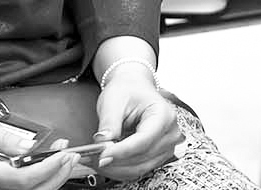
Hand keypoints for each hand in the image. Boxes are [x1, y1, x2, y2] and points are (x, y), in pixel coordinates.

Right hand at [0, 108, 80, 189]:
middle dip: (56, 176)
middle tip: (72, 154)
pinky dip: (31, 178)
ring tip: (61, 157)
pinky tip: (40, 162)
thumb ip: (2, 135)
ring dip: (47, 177)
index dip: (50, 167)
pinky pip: (11, 187)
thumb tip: (29, 146)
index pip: (23, 180)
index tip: (65, 151)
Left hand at [92, 68, 180, 182]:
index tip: (101, 156)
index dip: (121, 151)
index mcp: (164, 115)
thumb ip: (109, 122)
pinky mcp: (157, 156)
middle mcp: (170, 133)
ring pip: (138, 168)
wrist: (134, 89)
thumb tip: (103, 143)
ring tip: (94, 160)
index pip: (143, 140)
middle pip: (141, 157)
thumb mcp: (114, 101)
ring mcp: (166, 147)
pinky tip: (105, 162)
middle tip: (91, 159)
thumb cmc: (127, 91)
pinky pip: (137, 170)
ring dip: (115, 168)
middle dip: (114, 161)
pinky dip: (119, 169)